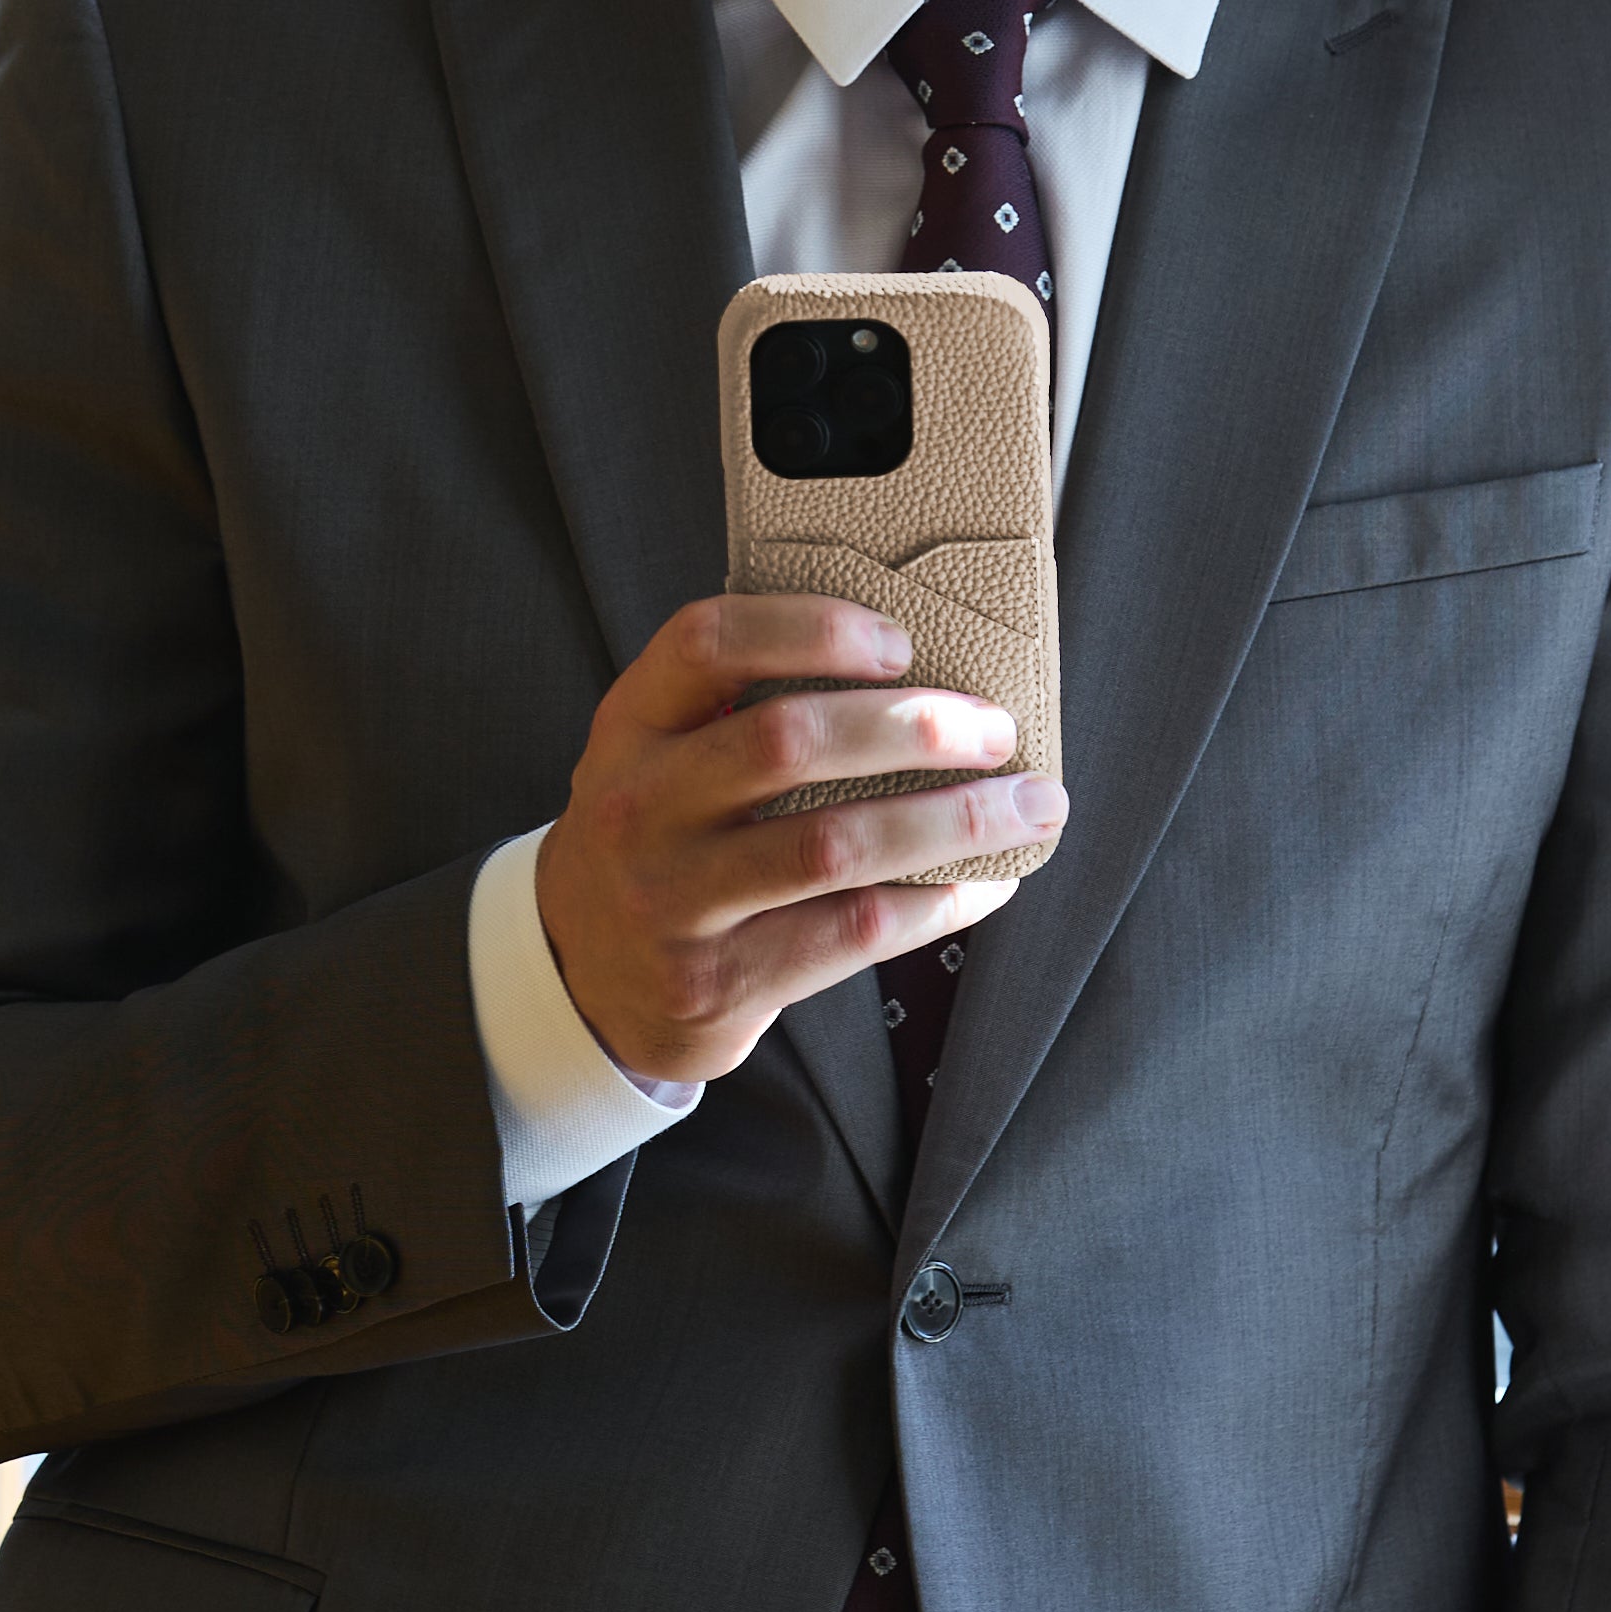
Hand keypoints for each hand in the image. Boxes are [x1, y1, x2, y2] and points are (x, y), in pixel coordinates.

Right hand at [529, 593, 1068, 1088]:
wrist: (579, 977)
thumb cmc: (659, 840)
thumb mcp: (658, 756)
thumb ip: (738, 707)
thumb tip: (920, 668)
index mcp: (630, 727)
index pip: (707, 643)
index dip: (810, 629)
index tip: (900, 641)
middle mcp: (640, 807)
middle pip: (784, 741)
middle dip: (911, 727)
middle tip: (995, 730)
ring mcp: (673, 900)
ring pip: (833, 846)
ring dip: (953, 821)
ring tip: (1031, 806)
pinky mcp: (717, 982)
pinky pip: (852, 932)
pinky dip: (937, 903)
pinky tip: (986, 883)